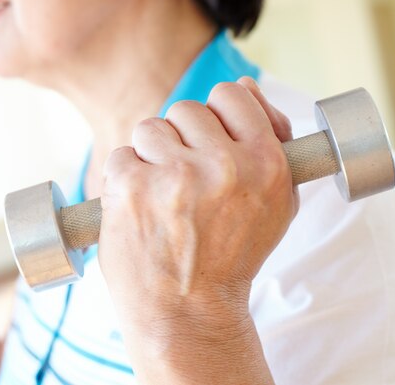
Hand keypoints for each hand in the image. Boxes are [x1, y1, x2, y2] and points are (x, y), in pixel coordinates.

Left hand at [98, 77, 297, 383]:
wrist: (188, 312)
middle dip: (181, 140)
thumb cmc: (231, 257)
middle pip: (187, 110)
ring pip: (150, 129)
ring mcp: (173, 175)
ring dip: (150, 157)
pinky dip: (123, 178)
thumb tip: (243, 84)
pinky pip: (120, 155)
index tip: (209, 141)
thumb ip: (269, 139)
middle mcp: (222, 165)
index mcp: (264, 163)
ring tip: (160, 196)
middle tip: (183, 181)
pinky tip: (137, 207)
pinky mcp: (130, 187)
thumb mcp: (274, 204)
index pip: (232, 95)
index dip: (218, 116)